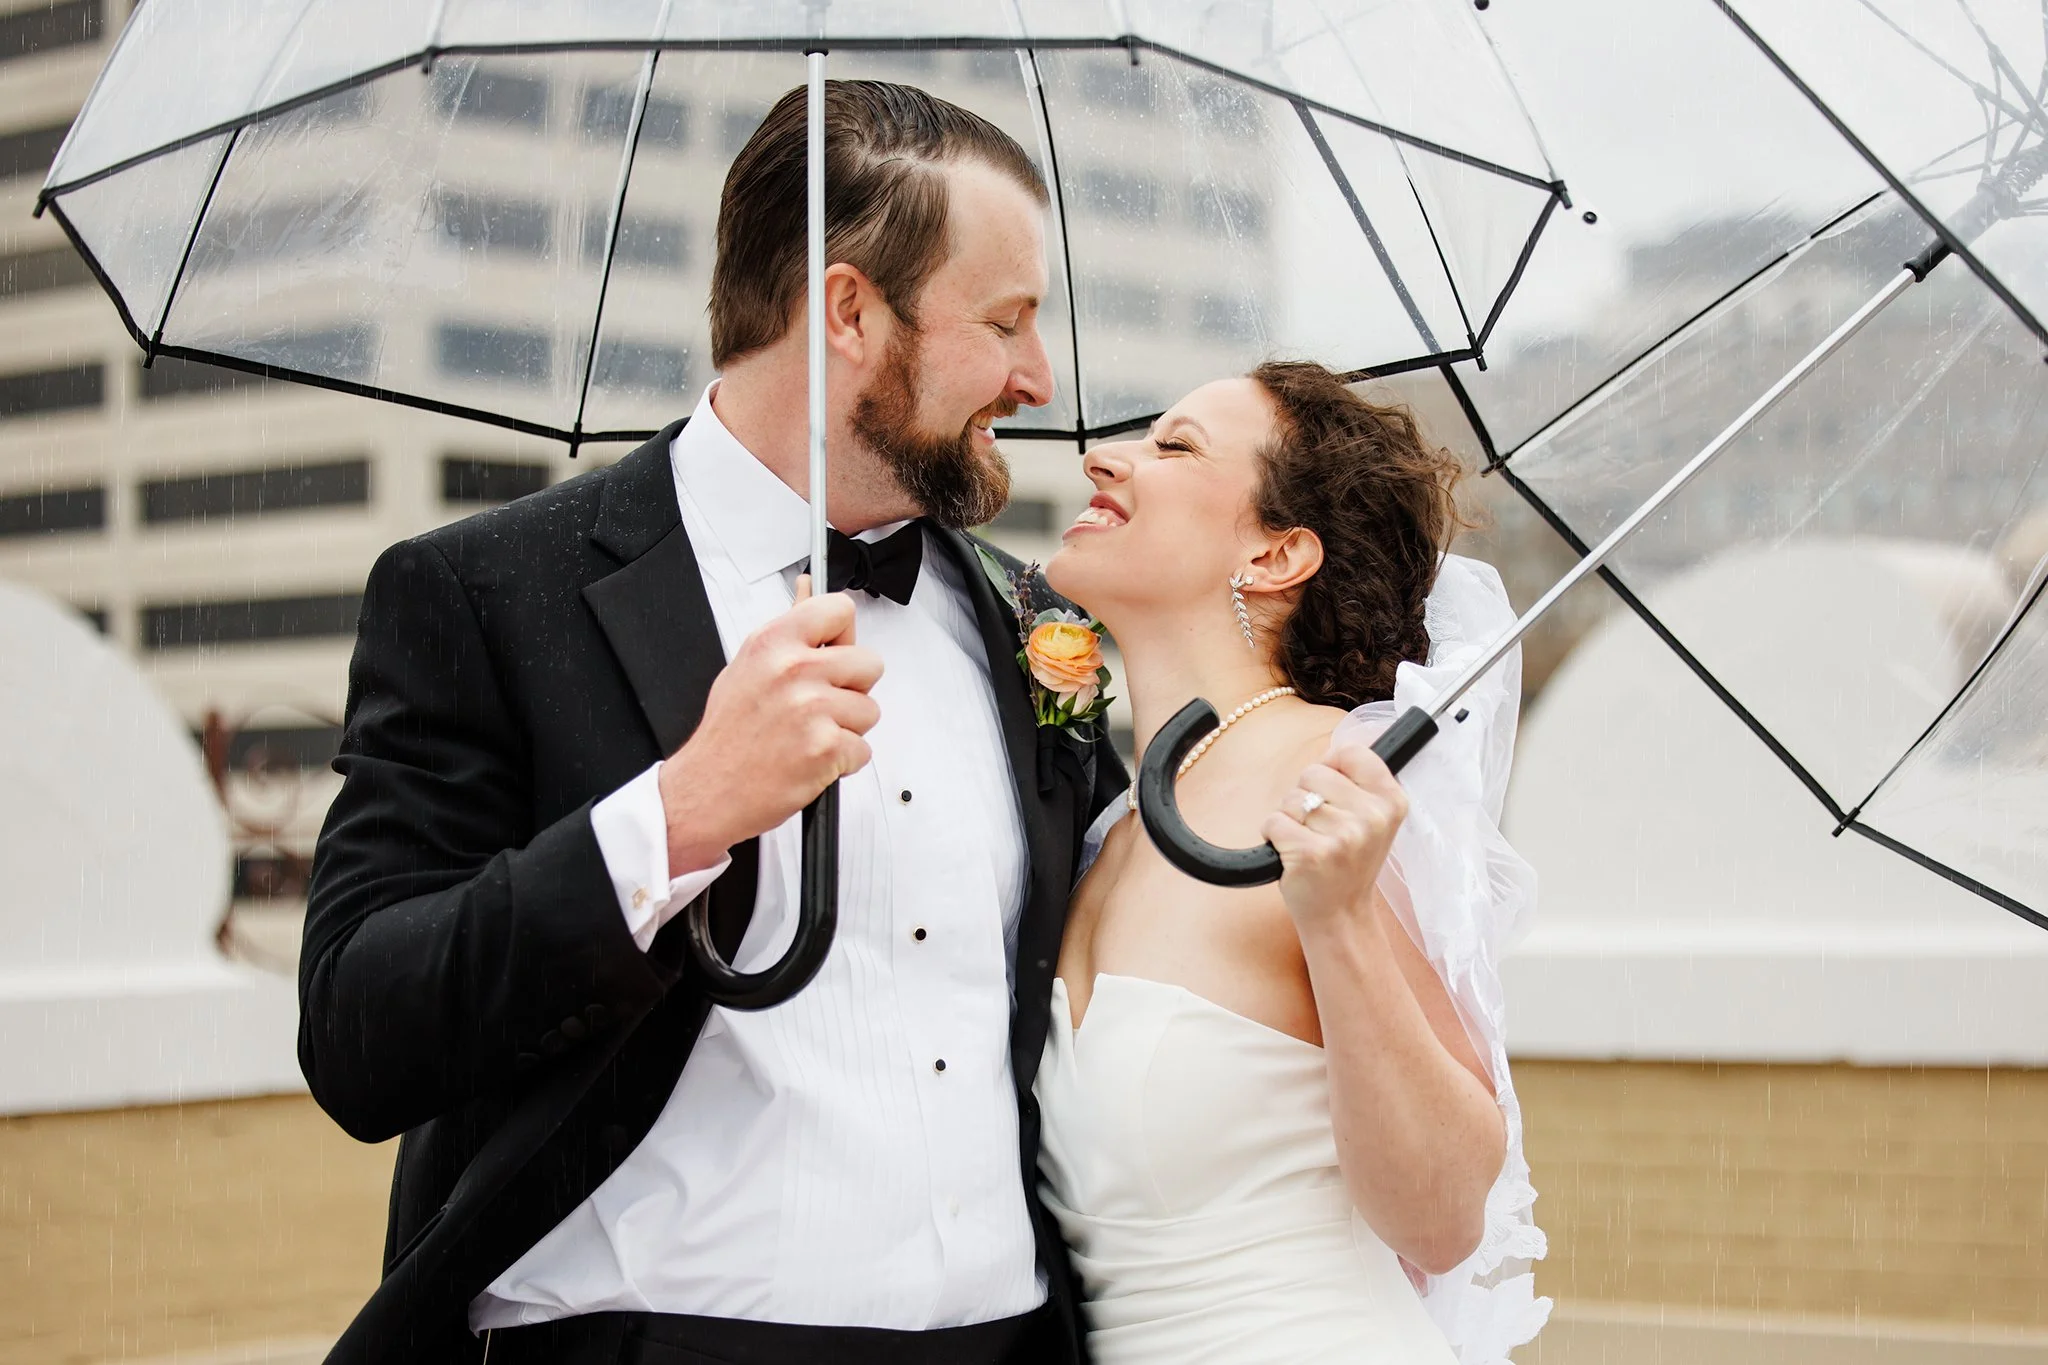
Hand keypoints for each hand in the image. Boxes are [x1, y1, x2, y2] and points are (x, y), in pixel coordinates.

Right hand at [658, 577, 882, 875]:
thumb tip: (809, 589)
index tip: (834, 651)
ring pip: (869, 711)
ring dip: (848, 729)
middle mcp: (794, 670)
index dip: (844, 635)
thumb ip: (788, 633)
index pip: (840, 609)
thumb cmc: (726, 735)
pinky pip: (863, 750)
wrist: (707, 790)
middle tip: (819, 707)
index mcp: (773, 642)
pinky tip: (810, 760)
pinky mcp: (826, 748)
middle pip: (869, 663)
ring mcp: (812, 709)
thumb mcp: (747, 667)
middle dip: (852, 689)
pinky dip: (843, 762)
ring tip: (809, 737)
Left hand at [1260, 740, 1407, 930]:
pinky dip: (1273, 835)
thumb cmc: (1348, 862)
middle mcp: (1372, 818)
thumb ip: (1357, 782)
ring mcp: (1344, 837)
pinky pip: (1273, 821)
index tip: (1331, 790)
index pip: (1352, 752)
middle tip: (1320, 828)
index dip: (1331, 766)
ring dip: (1290, 819)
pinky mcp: (1311, 854)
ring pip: (1291, 799)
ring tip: (1309, 843)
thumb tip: (1333, 750)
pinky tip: (1292, 854)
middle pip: (1313, 772)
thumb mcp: (1371, 819)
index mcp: (1392, 801)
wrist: (1340, 915)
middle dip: (1306, 796)